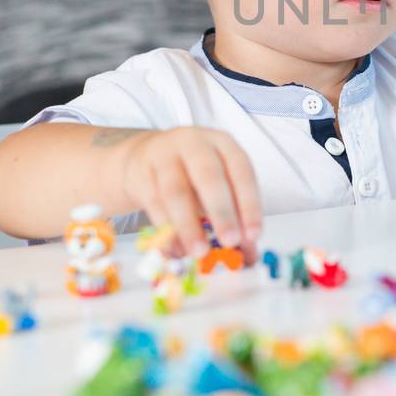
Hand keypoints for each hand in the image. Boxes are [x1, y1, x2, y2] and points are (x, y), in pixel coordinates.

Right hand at [116, 127, 261, 258]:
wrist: (145, 157)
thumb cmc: (191, 173)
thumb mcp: (218, 184)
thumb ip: (234, 214)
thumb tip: (248, 251)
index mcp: (223, 144)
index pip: (241, 171)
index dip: (249, 204)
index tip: (253, 234)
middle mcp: (195, 144)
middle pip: (209, 176)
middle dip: (222, 212)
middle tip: (230, 241)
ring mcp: (165, 155)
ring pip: (176, 191)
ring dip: (189, 225)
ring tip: (199, 251)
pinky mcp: (142, 173)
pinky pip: (154, 202)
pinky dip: (166, 228)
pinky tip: (176, 248)